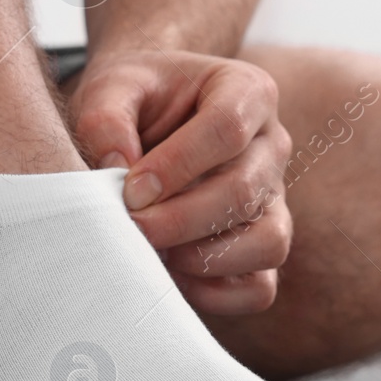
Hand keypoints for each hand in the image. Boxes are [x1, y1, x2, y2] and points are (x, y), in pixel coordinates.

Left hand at [69, 48, 291, 314]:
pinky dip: (218, 295)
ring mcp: (275, 199)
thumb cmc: (134, 97)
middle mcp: (273, 145)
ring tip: (154, 254)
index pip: (228, 128)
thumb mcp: (112, 86)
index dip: (178, 165)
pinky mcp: (262, 244)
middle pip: (244, 191)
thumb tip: (115, 170)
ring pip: (268, 242)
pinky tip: (170, 279)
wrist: (147, 115)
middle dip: (180, 219)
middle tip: (131, 229)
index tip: (130, 190)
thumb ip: (105, 118)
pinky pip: (261, 287)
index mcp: (247, 91)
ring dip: (205, 259)